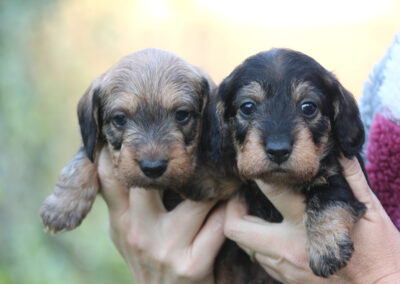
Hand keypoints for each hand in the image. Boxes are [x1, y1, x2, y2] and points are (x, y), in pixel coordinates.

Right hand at [98, 149, 225, 283]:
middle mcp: (139, 233)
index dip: (119, 149)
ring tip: (226, 175)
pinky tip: (237, 202)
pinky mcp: (193, 264)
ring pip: (198, 199)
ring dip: (217, 186)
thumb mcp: (127, 234)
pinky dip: (233, 209)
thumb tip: (115, 159)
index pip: (111, 177)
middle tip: (198, 146)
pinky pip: (220, 223)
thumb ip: (123, 201)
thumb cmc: (150, 261)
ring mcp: (165, 248)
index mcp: (121, 223)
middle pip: (153, 180)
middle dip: (176, 162)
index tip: (135, 127)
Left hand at [224, 156, 399, 283]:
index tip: (261, 169)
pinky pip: (259, 259)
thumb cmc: (382, 254)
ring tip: (255, 210)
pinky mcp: (286, 281)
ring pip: (244, 245)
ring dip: (244, 225)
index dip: (262, 174)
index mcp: (308, 227)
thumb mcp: (372, 211)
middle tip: (243, 195)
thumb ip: (352, 178)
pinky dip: (258, 242)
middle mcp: (289, 249)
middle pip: (237, 227)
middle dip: (232, 207)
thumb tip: (339, 150)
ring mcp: (285, 269)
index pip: (273, 191)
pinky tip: (271, 231)